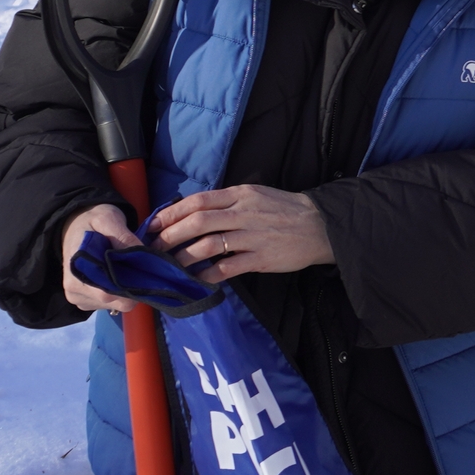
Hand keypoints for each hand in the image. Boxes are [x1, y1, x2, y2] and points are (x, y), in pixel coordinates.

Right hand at [61, 202, 140, 314]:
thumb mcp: (108, 219)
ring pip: (115, 304)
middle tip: (139, 266)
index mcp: (76, 272)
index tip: (145, 271)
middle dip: (133, 287)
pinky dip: (119, 292)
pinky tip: (117, 274)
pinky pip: (109, 304)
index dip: (132, 286)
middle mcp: (73, 290)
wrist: (73, 225)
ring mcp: (78, 298)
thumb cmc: (91, 221)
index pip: (110, 293)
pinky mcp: (84, 301)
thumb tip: (142, 254)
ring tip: (125, 267)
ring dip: (126, 289)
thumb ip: (123, 236)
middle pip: (116, 302)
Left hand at [148, 185, 333, 285]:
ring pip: (209, 244)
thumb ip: (228, 202)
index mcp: (240, 194)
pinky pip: (228, 267)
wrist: (320, 226)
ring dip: (184, 257)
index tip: (154, 225)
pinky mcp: (261, 258)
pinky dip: (208, 274)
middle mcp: (244, 212)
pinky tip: (197, 280)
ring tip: (171, 266)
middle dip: (171, 235)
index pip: (199, 200)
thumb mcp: (256, 195)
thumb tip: (194, 214)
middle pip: (199, 221)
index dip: (171, 212)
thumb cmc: (284, 210)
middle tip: (154, 249)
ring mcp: (253, 236)